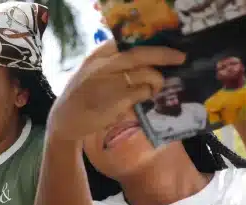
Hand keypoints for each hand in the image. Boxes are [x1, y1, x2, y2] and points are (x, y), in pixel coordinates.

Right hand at [48, 41, 185, 145]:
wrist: (64, 120)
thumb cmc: (80, 97)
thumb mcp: (90, 72)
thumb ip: (111, 64)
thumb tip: (144, 61)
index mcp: (98, 55)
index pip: (127, 42)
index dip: (148, 43)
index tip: (162, 44)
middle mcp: (104, 64)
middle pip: (141, 54)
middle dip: (165, 55)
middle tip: (180, 57)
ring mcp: (111, 80)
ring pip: (147, 73)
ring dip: (157, 82)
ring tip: (154, 89)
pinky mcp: (118, 98)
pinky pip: (143, 92)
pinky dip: (147, 95)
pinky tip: (141, 100)